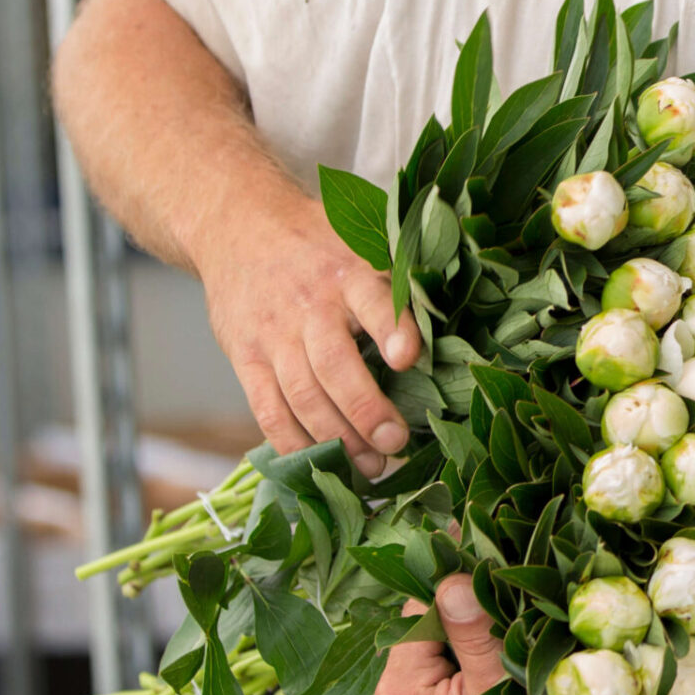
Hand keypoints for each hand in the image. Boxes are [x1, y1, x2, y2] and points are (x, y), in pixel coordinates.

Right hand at [196, 198, 422, 477]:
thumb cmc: (320, 245)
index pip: (372, 302)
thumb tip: (453, 328)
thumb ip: (398, 280)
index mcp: (348, 273)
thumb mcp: (361, 243)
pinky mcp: (246, 358)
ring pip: (303, 396)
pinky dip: (294, 444)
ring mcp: (273, 334)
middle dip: (366, 411)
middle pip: (334, 365)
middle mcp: (309, 305)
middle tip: (396, 443)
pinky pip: (268, 409)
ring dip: (337, 440)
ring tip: (371, 467)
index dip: (392, 330)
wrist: (240, 227)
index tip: (408, 359)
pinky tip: (321, 465)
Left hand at [370, 575, 553, 694]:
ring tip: (500, 657)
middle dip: (458, 624)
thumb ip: (472, 631)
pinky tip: (488, 691)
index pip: (417, 612)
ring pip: (425, 666)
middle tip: (504, 617)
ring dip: (458, 654)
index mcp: (396, 690)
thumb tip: (450, 576)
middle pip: (418, 638)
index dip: (452, 588)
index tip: (484, 565)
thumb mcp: (499, 688)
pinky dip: (454, 684)